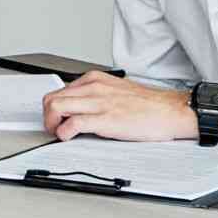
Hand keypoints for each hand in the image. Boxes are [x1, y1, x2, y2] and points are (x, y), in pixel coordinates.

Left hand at [42, 72, 196, 141]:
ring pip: (56, 107)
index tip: (56, 118)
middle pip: (52, 98)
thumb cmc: (148, 105)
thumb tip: (79, 107)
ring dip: (51, 124)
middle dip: (47, 116)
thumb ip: (96, 95)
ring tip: (58, 133)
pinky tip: (68, 137)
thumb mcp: (116, 90)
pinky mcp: (105, 119)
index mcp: (95, 79)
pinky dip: (63, 132)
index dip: (53, 107)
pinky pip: (73, 124)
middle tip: (53, 128)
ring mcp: (98, 102)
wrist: (171, 111)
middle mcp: (93, 87)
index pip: (60, 90)